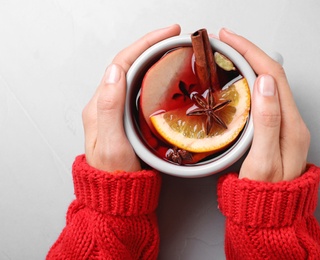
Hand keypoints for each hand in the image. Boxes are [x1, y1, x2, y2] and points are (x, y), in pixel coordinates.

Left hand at [82, 24, 180, 172]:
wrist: (116, 195)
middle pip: (129, 64)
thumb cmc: (114, 174)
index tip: (167, 34)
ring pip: (135, 74)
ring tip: (172, 50)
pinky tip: (165, 76)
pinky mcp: (127, 118)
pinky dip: (153, 76)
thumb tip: (116, 71)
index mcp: (100, 105)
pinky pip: (139, 88)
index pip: (122, 63)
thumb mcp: (112, 142)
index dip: (145, 44)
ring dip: (152, 58)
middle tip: (174, 37)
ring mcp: (117, 110)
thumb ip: (111, 107)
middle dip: (151, 45)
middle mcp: (107, 103)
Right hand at [219, 28, 309, 181]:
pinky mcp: (275, 130)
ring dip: (250, 64)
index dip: (251, 53)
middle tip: (225, 42)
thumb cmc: (264, 195)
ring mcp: (284, 125)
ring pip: (268, 84)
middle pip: (272, 75)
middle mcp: (291, 122)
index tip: (229, 39)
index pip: (272, 76)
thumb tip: (264, 82)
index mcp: (291, 126)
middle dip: (249, 52)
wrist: (271, 217)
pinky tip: (238, 80)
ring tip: (229, 55)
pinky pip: (265, 97)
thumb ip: (267, 121)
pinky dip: (250, 82)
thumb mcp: (263, 160)